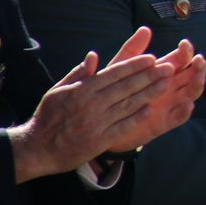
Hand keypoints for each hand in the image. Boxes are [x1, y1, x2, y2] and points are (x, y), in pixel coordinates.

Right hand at [9, 27, 175, 182]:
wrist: (36, 149)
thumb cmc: (47, 117)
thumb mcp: (58, 91)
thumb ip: (78, 73)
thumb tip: (93, 55)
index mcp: (82, 90)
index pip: (114, 73)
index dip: (135, 65)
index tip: (152, 58)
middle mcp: (92, 104)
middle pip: (127, 87)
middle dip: (150, 76)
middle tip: (169, 68)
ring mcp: (98, 122)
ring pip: (129, 105)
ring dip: (150, 93)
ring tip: (167, 84)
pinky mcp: (101, 140)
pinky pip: (124, 126)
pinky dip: (139, 117)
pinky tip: (152, 108)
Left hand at [102, 34, 205, 153]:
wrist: (103, 119)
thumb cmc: (113, 89)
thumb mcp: (120, 68)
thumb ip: (132, 50)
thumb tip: (145, 29)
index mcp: (163, 72)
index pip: (182, 59)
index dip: (186, 51)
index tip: (184, 44)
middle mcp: (171, 86)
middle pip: (193, 74)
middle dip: (199, 67)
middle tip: (198, 60)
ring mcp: (170, 103)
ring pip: (192, 93)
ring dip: (198, 85)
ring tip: (197, 78)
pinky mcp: (164, 122)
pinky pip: (179, 117)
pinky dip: (185, 111)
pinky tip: (187, 105)